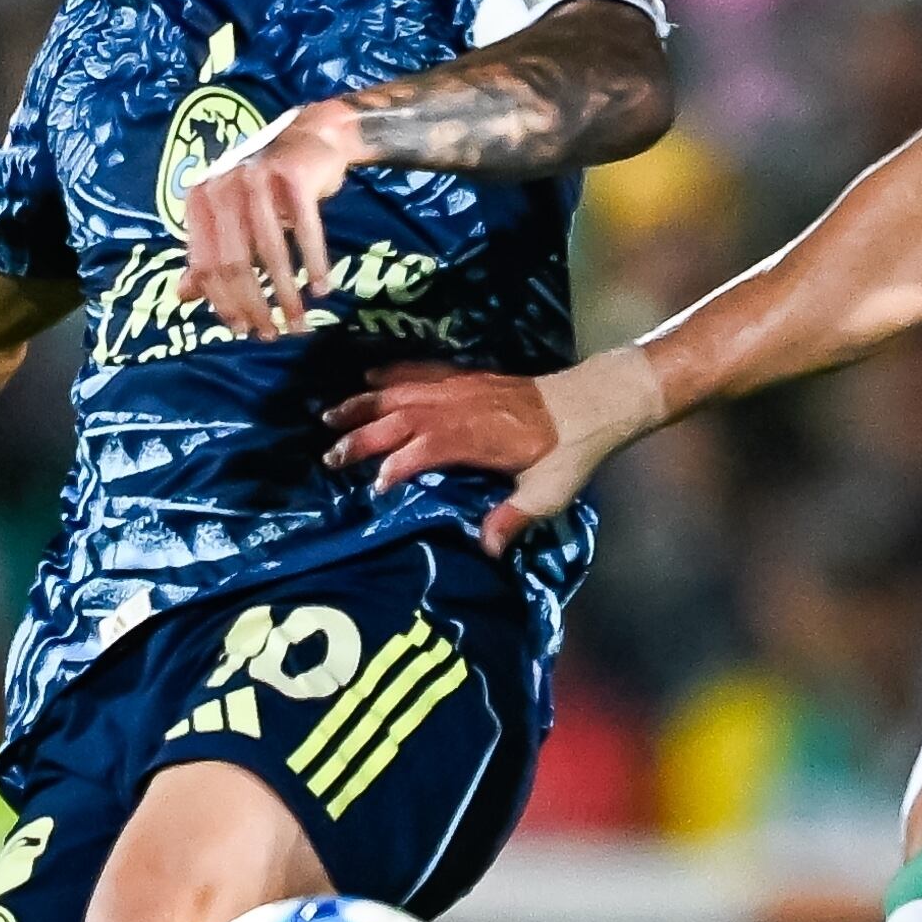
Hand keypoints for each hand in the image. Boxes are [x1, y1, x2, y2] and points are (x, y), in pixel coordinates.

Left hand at [183, 99, 361, 337]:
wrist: (312, 137)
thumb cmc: (268, 186)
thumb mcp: (232, 218)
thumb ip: (207, 254)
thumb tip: (183, 297)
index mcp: (200, 200)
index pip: (205, 264)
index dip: (223, 302)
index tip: (242, 329)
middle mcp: (223, 187)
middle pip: (235, 263)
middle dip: (255, 306)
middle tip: (274, 334)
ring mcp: (258, 179)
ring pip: (270, 253)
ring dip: (286, 295)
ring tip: (299, 321)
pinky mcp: (293, 176)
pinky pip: (305, 232)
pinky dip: (314, 265)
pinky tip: (321, 289)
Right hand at [323, 349, 663, 556]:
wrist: (592, 402)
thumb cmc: (570, 452)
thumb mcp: (548, 492)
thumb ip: (514, 518)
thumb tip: (487, 550)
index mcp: (479, 437)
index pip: (426, 448)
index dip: (397, 465)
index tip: (374, 486)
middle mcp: (463, 407)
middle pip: (403, 417)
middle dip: (364, 435)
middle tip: (329, 455)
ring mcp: (463, 388)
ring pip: (404, 392)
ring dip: (366, 403)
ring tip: (330, 416)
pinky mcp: (468, 377)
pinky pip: (422, 371)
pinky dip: (393, 373)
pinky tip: (369, 376)